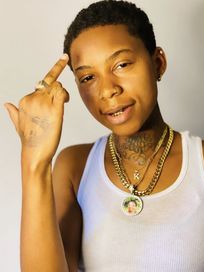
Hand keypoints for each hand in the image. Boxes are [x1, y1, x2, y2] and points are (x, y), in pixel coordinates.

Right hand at [5, 54, 69, 168]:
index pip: (42, 84)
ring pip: (59, 87)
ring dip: (64, 94)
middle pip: (52, 84)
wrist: (35, 152)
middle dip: (59, 90)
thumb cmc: (30, 140)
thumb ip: (13, 113)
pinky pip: (63, 93)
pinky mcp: (55, 109)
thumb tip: (6, 104)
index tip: (64, 57)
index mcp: (24, 100)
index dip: (55, 73)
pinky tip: (66, 101)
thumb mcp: (18, 124)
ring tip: (64, 103)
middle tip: (64, 100)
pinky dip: (66, 96)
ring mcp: (43, 103)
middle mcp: (32, 98)